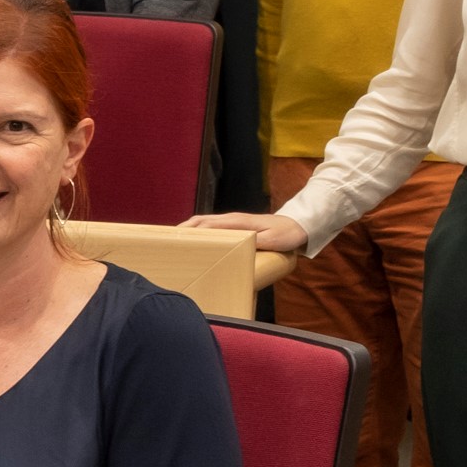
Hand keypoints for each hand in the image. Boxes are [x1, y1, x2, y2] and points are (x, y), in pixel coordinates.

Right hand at [186, 210, 306, 253]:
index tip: (176, 240)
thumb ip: (256, 242)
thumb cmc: (287, 233)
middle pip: (200, 221)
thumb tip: (236, 246)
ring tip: (174, 244)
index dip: (191, 231)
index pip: (207, 224)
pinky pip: (211, 228)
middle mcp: (231, 219)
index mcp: (237, 222)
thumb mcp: (274, 240)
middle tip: (166, 243)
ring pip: (203, 224)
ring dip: (188, 231)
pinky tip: (195, 244)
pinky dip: (198, 233)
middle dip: (182, 230)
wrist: (299, 226)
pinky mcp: (235, 228)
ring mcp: (232, 222)